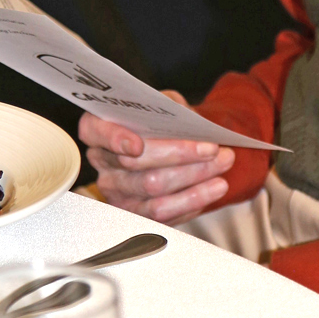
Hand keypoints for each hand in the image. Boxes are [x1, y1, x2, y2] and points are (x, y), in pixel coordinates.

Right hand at [78, 93, 234, 223]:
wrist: (173, 143)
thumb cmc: (164, 120)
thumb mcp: (164, 103)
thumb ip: (168, 108)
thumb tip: (188, 122)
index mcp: (98, 128)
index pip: (95, 132)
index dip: (114, 139)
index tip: (137, 144)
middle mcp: (102, 162)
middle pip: (134, 164)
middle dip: (178, 155)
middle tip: (211, 148)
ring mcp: (116, 191)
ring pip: (153, 190)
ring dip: (193, 178)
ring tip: (222, 164)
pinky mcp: (135, 214)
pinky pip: (164, 213)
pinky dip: (194, 199)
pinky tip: (214, 187)